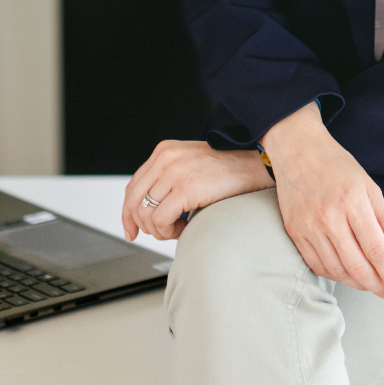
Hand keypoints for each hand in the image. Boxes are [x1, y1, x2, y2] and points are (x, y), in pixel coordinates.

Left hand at [122, 140, 273, 241]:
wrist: (255, 167)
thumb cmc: (226, 172)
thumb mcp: (189, 166)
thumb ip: (167, 178)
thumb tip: (145, 208)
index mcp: (165, 151)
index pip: (133, 187)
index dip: (128, 213)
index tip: (132, 230)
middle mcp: (166, 158)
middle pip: (134, 202)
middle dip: (142, 225)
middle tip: (160, 233)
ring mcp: (175, 172)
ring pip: (146, 214)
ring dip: (160, 229)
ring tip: (178, 227)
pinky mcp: (185, 188)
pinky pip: (160, 220)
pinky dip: (168, 231)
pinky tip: (184, 227)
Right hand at [262, 102, 383, 301]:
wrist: (297, 150)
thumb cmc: (337, 166)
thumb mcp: (369, 186)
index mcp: (352, 201)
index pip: (376, 250)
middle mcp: (329, 217)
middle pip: (358, 266)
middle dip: (380, 286)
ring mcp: (309, 227)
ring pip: (337, 271)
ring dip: (360, 284)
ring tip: (375, 285)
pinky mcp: (295, 233)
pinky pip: (317, 265)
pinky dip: (336, 275)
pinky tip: (350, 276)